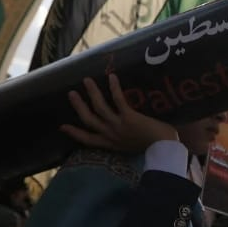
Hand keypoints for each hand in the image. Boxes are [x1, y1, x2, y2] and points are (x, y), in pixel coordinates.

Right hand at [60, 73, 178, 152]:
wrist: (165, 150)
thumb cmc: (155, 149)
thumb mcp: (134, 148)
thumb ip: (127, 141)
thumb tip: (129, 133)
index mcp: (112, 144)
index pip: (88, 140)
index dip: (75, 133)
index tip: (62, 126)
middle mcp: (111, 135)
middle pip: (89, 120)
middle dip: (78, 107)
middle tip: (71, 94)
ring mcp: (119, 126)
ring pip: (99, 108)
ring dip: (92, 93)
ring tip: (86, 80)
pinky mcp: (129, 118)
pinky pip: (118, 100)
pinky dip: (114, 88)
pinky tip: (111, 77)